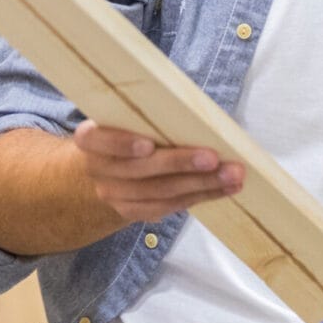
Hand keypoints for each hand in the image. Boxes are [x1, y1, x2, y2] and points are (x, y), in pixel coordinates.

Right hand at [73, 120, 243, 223]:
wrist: (104, 170)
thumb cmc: (125, 132)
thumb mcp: (126, 118)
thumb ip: (148, 114)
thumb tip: (198, 111)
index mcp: (90, 139)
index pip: (97, 140)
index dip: (122, 144)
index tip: (148, 145)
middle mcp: (98, 169)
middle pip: (141, 170)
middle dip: (181, 164)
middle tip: (213, 158)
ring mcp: (114, 195)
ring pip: (160, 192)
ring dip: (201, 184)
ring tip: (232, 176)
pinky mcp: (133, 211)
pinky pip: (168, 207)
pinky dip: (199, 197)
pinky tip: (223, 189)